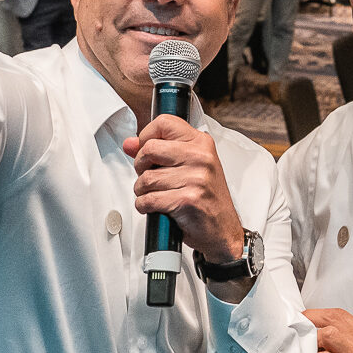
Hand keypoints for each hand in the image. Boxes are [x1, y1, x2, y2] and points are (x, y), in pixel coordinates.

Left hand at [123, 114, 244, 268]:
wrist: (222, 230)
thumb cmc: (206, 198)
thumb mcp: (187, 167)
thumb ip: (158, 152)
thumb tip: (130, 144)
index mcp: (201, 143)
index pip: (164, 123)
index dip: (146, 136)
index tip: (145, 150)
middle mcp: (201, 157)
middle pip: (149, 149)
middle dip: (140, 167)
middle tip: (149, 177)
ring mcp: (196, 178)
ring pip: (146, 178)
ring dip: (142, 191)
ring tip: (155, 195)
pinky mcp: (188, 199)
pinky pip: (149, 199)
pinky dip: (145, 206)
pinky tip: (156, 207)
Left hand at [304, 307, 352, 352]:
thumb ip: (351, 343)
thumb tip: (324, 335)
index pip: (341, 315)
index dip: (319, 314)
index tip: (307, 319)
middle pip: (332, 321)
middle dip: (310, 321)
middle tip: (298, 330)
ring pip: (328, 335)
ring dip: (311, 340)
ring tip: (305, 349)